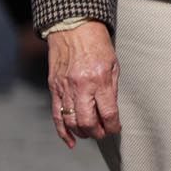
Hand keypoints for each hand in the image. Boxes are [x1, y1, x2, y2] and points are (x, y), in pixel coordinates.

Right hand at [48, 22, 119, 147]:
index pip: (108, 113)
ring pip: (71, 121)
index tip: (116, 129)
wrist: (74, 29)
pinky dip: (63, 131)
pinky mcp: (54, 88)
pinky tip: (70, 140)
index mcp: (99, 80)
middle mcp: (81, 87)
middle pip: (87, 122)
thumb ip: (112, 90)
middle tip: (103, 134)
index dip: (113, 126)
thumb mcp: (114, 65)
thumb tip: (111, 112)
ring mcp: (64, 88)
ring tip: (90, 134)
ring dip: (82, 133)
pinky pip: (56, 115)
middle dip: (97, 133)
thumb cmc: (97, 45)